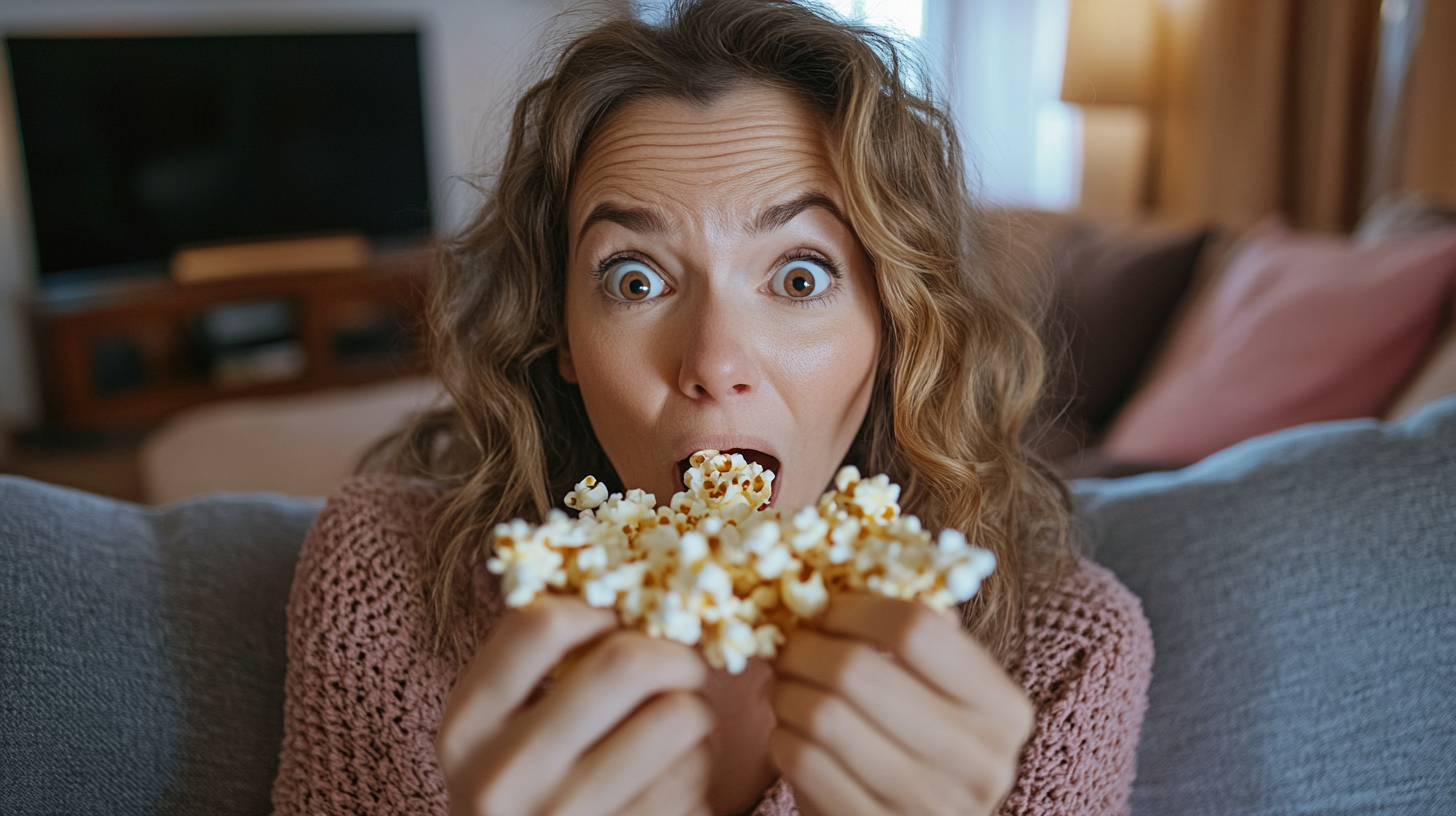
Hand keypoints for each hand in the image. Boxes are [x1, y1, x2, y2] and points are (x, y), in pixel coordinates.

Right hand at [436, 595, 714, 815]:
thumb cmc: (522, 786)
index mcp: (468, 726)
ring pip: (679, 717)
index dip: (597, 608)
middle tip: (680, 666)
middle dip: (672, 654)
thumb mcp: (497, 729)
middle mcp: (507, 775)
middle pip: (629, 663)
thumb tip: (627, 586)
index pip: (540, 625)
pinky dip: (696, 771)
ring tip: (670, 732)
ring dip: (692, 715)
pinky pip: (695, 780)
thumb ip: (536, 665)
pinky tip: (668, 782)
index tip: (617, 623)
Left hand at [768, 594, 1035, 815]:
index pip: (917, 628)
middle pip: (857, 671)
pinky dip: (783, 736)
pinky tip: (793, 731)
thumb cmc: (927, 746)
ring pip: (821, 716)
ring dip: (786, 691)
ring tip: (786, 686)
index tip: (829, 610)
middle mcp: (979, 761)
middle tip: (791, 644)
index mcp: (1004, 709)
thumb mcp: (944, 692)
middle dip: (805, 648)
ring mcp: (930, 807)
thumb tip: (850, 568)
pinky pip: (803, 762)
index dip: (856, 608)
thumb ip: (919, 635)